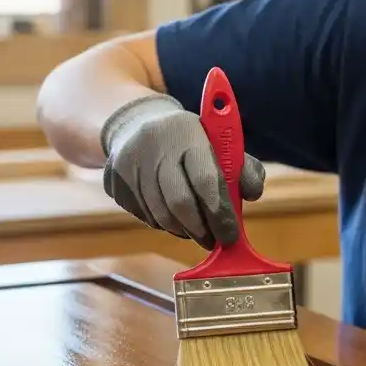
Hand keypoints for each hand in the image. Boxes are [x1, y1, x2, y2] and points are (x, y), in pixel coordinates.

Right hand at [99, 94, 264, 249]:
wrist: (136, 124)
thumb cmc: (189, 140)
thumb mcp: (219, 142)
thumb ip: (243, 167)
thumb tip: (251, 194)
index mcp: (185, 131)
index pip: (206, 180)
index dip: (220, 213)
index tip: (230, 235)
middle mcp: (153, 145)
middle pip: (180, 204)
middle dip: (201, 229)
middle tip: (213, 240)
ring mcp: (128, 164)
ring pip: (161, 216)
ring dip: (183, 230)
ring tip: (196, 230)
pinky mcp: (114, 182)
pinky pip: (144, 217)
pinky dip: (163, 224)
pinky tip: (172, 215)